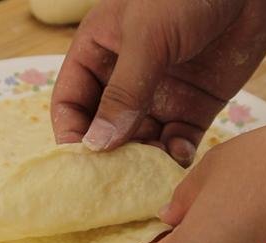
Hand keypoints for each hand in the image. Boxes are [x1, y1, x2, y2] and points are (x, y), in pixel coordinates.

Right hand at [51, 0, 265, 165]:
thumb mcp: (147, 38)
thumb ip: (123, 92)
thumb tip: (96, 144)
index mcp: (99, 53)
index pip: (71, 102)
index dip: (71, 132)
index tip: (79, 163)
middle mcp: (125, 79)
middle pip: (104, 128)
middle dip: (108, 154)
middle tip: (114, 180)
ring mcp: (159, 95)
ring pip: (140, 141)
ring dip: (142, 160)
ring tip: (148, 174)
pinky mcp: (194, 107)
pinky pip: (177, 141)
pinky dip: (175, 155)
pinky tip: (180, 156)